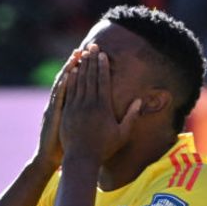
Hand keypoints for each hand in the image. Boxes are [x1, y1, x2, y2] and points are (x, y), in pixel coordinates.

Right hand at [32, 49, 82, 172]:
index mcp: (66, 106)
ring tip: (77, 55)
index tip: (93, 56)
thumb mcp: (72, 129)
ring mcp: (54, 108)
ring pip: (63, 84)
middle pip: (70, 79)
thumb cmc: (63, 147)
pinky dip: (62, 85)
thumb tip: (92, 110)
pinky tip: (67, 74)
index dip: (84, 69)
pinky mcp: (52, 115)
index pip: (76, 83)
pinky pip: (58, 97)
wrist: (48, 159)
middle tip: (87, 48)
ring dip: (69, 69)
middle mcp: (59, 103)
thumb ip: (79, 117)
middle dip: (78, 63)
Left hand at [59, 44, 141, 163]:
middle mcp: (89, 104)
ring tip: (81, 54)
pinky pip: (68, 92)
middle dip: (90, 60)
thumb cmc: (104, 148)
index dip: (102, 66)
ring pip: (78, 82)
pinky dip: (70, 80)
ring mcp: (76, 108)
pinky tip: (71, 72)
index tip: (102, 54)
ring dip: (81, 67)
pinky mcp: (66, 113)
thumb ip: (131, 116)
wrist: (81, 159)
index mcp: (103, 107)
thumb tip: (140, 101)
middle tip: (91, 46)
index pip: (103, 81)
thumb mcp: (122, 134)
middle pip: (90, 77)